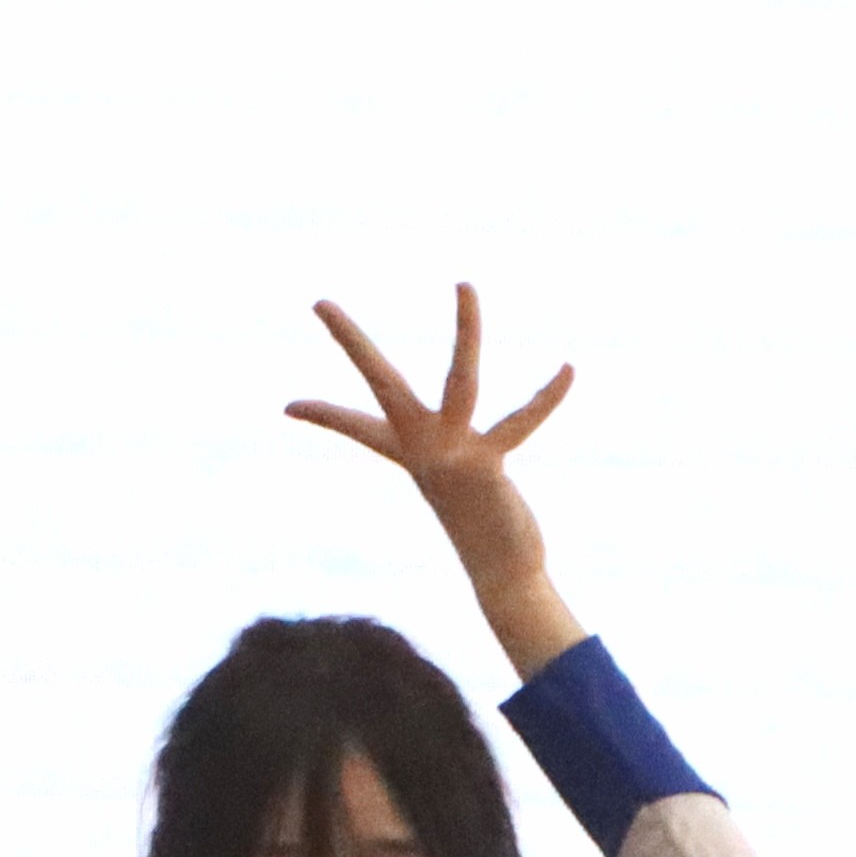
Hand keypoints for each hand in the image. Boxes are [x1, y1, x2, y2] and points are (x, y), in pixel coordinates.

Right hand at [289, 286, 589, 673]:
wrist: (503, 572)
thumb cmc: (481, 522)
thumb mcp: (450, 485)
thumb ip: (444, 463)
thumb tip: (445, 470)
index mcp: (410, 452)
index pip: (356, 427)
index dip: (322, 416)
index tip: (287, 406)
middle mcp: (424, 448)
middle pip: (381, 383)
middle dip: (350, 340)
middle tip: (319, 301)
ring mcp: (452, 454)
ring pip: (460, 379)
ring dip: (466, 329)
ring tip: (464, 284)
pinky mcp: (486, 465)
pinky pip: (521, 422)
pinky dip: (548, 396)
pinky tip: (568, 368)